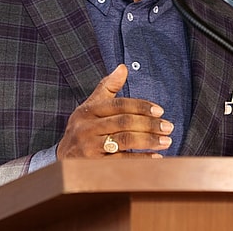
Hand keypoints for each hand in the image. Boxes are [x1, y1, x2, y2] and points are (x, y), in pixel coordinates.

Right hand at [56, 64, 173, 157]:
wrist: (63, 162)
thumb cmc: (83, 130)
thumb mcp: (91, 107)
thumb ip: (108, 87)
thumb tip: (123, 67)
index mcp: (88, 110)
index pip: (119, 105)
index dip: (141, 106)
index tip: (160, 111)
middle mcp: (86, 127)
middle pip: (124, 122)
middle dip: (150, 124)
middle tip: (169, 127)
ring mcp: (88, 147)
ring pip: (124, 140)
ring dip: (148, 140)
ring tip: (166, 141)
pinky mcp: (92, 165)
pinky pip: (121, 161)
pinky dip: (141, 159)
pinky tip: (155, 158)